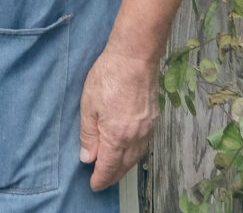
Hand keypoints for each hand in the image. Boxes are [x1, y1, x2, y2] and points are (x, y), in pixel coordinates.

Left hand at [78, 47, 157, 190]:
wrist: (135, 57)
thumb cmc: (109, 76)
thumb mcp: (88, 105)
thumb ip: (89, 135)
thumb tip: (88, 158)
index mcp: (117, 135)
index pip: (108, 166)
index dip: (100, 178)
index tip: (94, 185)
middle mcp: (135, 136)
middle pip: (124, 165)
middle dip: (113, 176)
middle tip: (102, 181)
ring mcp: (147, 128)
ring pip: (136, 157)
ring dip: (125, 167)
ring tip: (115, 170)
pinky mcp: (153, 119)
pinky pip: (144, 145)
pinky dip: (135, 154)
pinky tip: (129, 151)